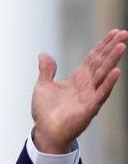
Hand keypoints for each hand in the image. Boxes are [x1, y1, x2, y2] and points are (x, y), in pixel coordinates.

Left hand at [31, 29, 127, 153]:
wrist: (45, 131)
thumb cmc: (45, 112)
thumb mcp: (43, 86)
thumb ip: (46, 70)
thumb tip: (44, 54)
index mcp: (78, 79)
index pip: (93, 58)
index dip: (103, 45)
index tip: (114, 32)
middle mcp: (86, 85)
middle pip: (102, 62)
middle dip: (112, 48)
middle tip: (124, 33)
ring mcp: (89, 96)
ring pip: (103, 74)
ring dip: (113, 60)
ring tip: (122, 46)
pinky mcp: (89, 108)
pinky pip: (101, 93)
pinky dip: (108, 83)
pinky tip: (116, 71)